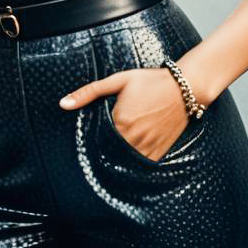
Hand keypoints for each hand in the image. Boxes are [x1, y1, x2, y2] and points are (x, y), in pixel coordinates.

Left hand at [59, 67, 190, 161]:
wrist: (184, 88)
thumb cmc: (150, 81)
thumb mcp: (119, 80)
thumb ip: (89, 92)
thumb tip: (63, 103)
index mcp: (121, 121)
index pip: (97, 140)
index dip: (91, 141)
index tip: (86, 141)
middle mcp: (133, 138)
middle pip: (109, 153)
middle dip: (102, 152)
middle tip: (96, 151)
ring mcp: (147, 147)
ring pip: (124, 162)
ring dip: (116, 160)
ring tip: (110, 155)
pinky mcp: (159, 152)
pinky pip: (141, 166)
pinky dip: (132, 164)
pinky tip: (128, 157)